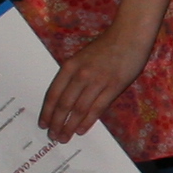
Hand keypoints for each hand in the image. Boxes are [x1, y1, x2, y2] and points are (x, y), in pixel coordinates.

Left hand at [39, 21, 153, 141]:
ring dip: (70, 126)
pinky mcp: (114, 87)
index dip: (47, 112)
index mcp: (70, 66)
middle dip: (56, 123)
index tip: (43, 124)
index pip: (53, 94)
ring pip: (79, 109)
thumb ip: (73, 75)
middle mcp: (80, 75)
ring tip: (64, 137)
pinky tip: (81, 130)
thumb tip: (65, 98)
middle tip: (53, 136)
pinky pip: (97, 108)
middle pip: (64, 104)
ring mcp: (97, 81)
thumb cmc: (106, 45)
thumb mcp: (82, 57)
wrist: (129, 35)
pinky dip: (88, 121)